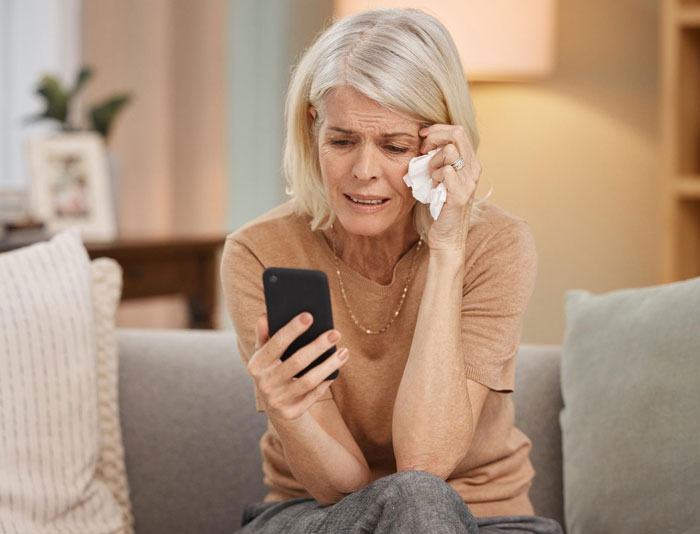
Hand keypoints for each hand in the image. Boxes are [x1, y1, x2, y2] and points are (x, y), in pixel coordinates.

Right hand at [247, 312, 348, 420]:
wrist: (275, 407)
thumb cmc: (273, 370)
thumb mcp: (264, 354)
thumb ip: (264, 334)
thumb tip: (265, 316)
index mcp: (256, 365)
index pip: (276, 343)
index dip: (292, 329)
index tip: (309, 316)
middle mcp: (264, 383)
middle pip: (297, 362)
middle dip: (318, 346)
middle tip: (335, 333)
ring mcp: (278, 400)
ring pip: (309, 380)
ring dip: (329, 365)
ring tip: (344, 351)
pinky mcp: (291, 413)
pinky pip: (314, 395)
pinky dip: (326, 381)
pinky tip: (337, 369)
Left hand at [418, 124, 481, 256]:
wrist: (447, 237)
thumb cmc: (440, 207)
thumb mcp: (442, 179)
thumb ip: (440, 160)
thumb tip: (425, 142)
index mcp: (470, 163)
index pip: (458, 131)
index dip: (437, 130)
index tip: (422, 138)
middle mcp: (473, 170)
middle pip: (457, 134)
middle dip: (434, 137)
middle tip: (422, 150)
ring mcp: (468, 182)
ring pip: (449, 151)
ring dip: (433, 159)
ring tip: (430, 174)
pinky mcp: (459, 194)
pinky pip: (445, 172)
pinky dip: (434, 176)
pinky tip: (433, 186)